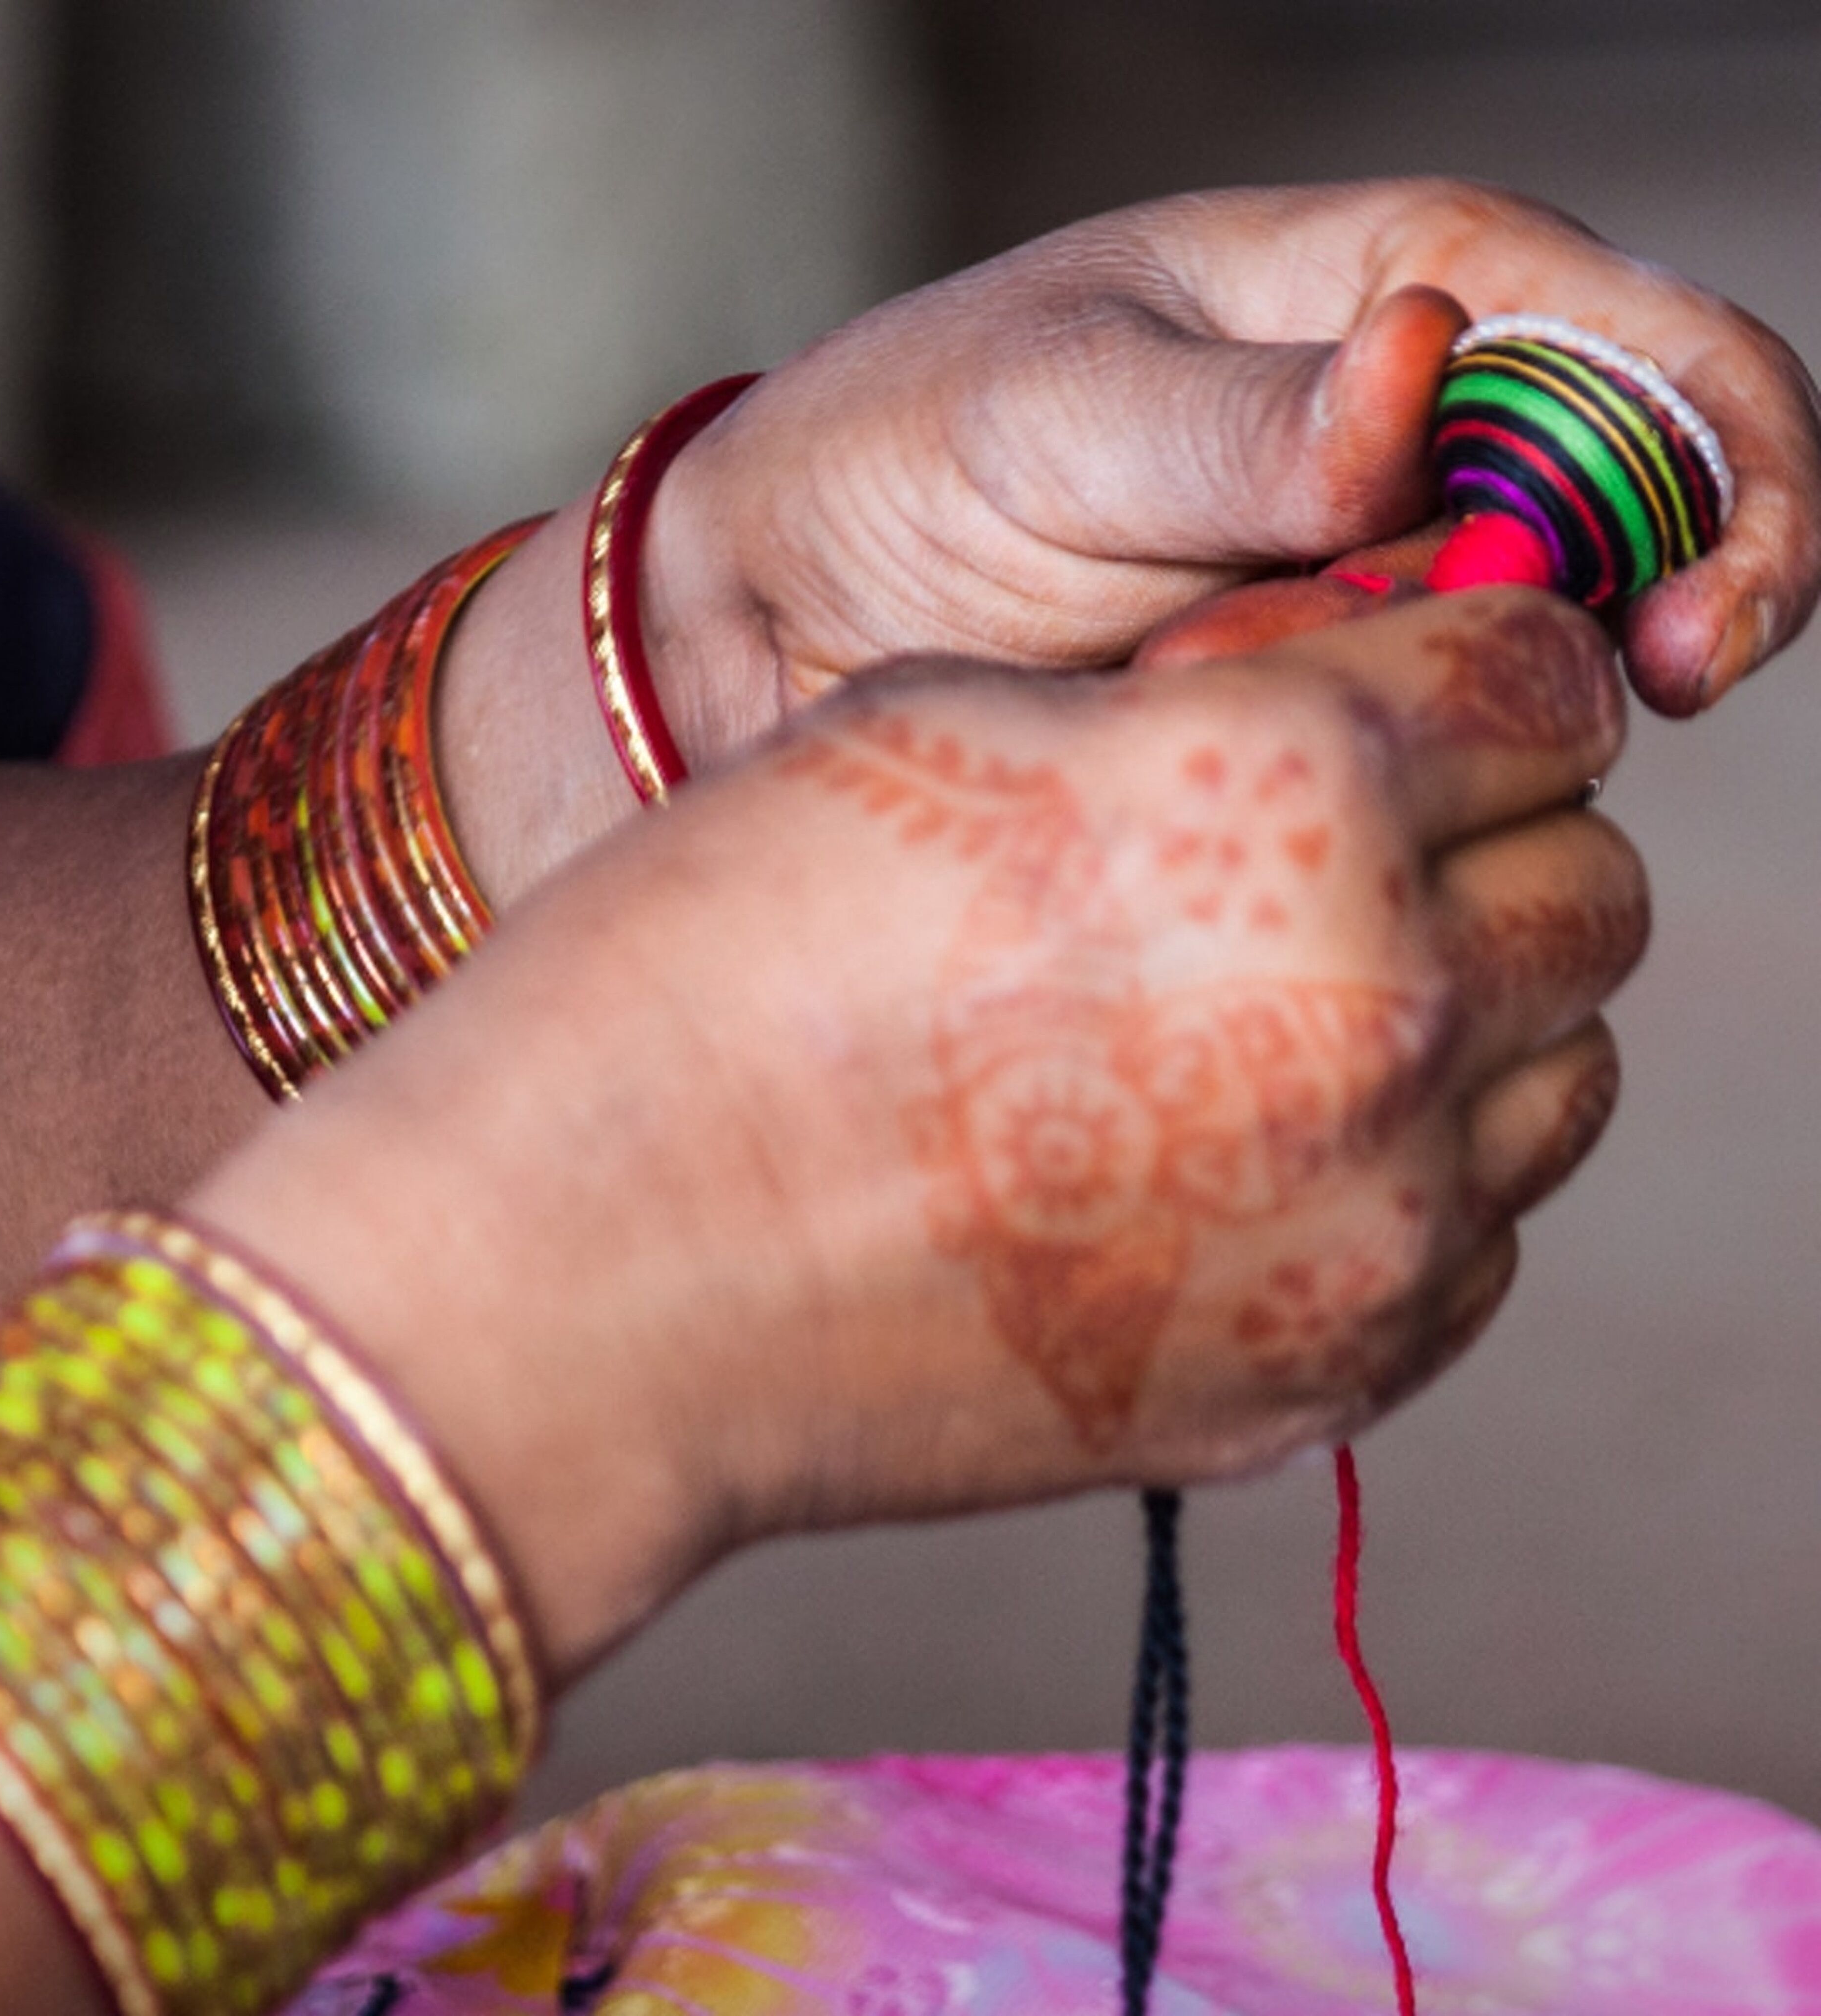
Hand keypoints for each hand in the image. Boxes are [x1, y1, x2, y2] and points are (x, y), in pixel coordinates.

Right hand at [198, 588, 1639, 1682]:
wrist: (581, 1270)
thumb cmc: (706, 965)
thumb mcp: (937, 729)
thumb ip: (1194, 706)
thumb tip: (1355, 708)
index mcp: (1286, 791)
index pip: (1550, 675)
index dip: (1481, 670)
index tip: (1416, 699)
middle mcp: (1380, 1002)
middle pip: (1594, 888)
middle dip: (1485, 850)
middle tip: (1322, 871)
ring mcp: (1375, 1216)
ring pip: (1562, 1075)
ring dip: (1459, 1028)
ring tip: (1262, 1027)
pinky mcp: (1335, 1373)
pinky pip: (1474, 1243)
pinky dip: (1394, 1192)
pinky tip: (1220, 1164)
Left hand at [664, 180, 1819, 722]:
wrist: (765, 608)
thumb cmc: (896, 455)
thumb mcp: (1046, 415)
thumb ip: (1236, 418)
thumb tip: (1422, 360)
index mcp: (1397, 289)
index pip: (1671, 364)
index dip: (1739, 484)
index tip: (1693, 625)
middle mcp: (1429, 434)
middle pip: (1665, 529)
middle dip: (1654, 625)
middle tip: (1591, 717)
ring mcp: (1384, 579)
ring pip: (1548, 671)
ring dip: (1456, 717)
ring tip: (1265, 707)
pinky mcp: (1326, 707)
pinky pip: (1433, 764)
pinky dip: (1381, 789)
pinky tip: (1282, 793)